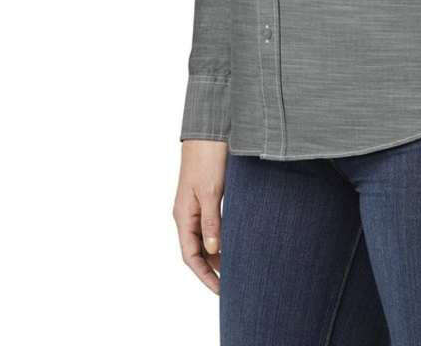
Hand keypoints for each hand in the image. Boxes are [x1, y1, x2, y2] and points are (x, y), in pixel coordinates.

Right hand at [173, 139, 228, 293]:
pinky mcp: (206, 195)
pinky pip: (211, 224)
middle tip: (233, 285)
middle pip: (197, 251)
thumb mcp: (211, 191)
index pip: (191, 256)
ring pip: (204, 238)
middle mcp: (187, 213)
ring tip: (237, 268)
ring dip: (218, 254)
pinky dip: (222, 237)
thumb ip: (212, 222)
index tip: (221, 291)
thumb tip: (214, 251)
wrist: (208, 129)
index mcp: (183, 215)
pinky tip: (235, 241)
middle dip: (212, 270)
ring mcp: (196, 204)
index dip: (205, 276)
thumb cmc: (207, 157)